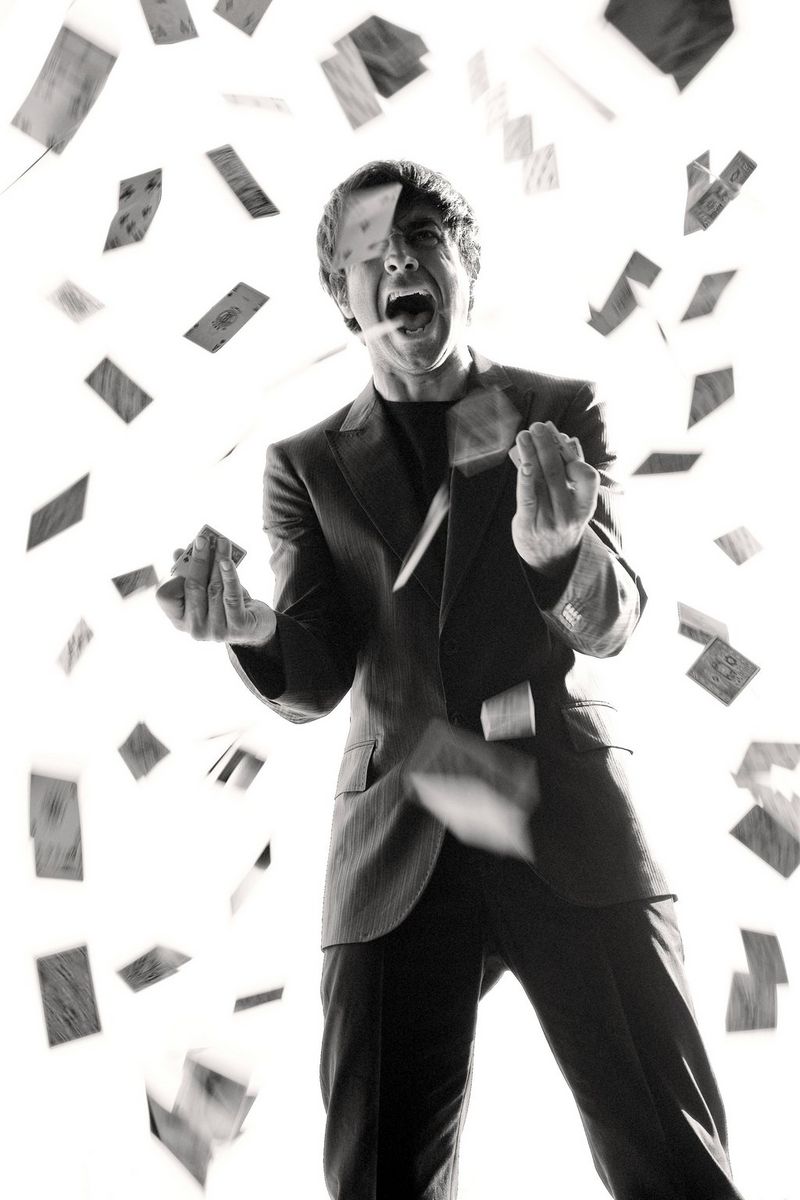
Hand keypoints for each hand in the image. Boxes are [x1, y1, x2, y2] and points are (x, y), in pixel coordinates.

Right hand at [155, 533, 276, 644]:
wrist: (256, 626)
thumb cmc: (225, 604)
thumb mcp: (207, 589)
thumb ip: (191, 572)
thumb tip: (178, 552)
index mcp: (180, 620)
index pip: (165, 596)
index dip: (174, 575)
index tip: (186, 553)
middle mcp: (195, 629)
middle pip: (193, 587)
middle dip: (199, 559)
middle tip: (203, 538)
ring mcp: (216, 631)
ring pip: (214, 588)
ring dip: (218, 561)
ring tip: (222, 542)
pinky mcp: (238, 628)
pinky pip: (231, 596)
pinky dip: (229, 576)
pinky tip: (228, 561)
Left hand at [510, 420, 598, 574]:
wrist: (550, 560)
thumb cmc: (562, 522)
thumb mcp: (574, 503)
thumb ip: (571, 473)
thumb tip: (564, 440)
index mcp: (585, 507)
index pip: (587, 477)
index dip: (575, 458)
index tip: (561, 442)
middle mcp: (569, 515)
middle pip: (557, 473)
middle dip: (546, 446)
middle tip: (537, 427)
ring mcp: (548, 521)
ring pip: (540, 481)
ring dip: (531, 454)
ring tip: (524, 436)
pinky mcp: (528, 525)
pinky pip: (526, 496)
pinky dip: (525, 477)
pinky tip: (522, 461)